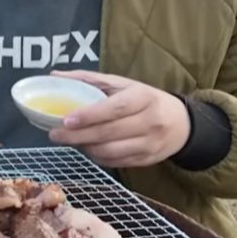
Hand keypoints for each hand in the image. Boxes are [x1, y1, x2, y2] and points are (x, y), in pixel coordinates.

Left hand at [47, 71, 190, 168]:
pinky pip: (115, 162)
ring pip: (110, 151)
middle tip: (54, 134)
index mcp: (143, 98)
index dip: (89, 115)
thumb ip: (89, 80)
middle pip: (108, 133)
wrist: (182, 124)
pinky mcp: (146, 160)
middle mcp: (150, 122)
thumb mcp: (123, 84)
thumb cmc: (144, 100)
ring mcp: (149, 144)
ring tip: (70, 139)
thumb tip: (55, 75)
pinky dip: (96, 156)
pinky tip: (87, 147)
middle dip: (77, 135)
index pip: (115, 108)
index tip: (66, 120)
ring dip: (85, 147)